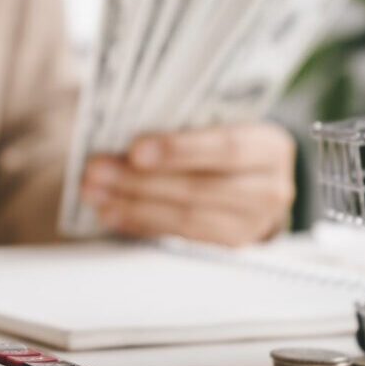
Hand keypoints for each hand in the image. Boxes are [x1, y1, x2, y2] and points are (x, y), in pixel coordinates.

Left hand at [80, 123, 295, 245]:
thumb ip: (185, 120)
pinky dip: (141, 224)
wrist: (256, 179)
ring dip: (133, 206)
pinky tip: (111, 213)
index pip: (225, 147)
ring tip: (94, 194)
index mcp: (269, 146)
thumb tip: (122, 119)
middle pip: (199, 188)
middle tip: (96, 171)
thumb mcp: (220, 123)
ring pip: (186, 218)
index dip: (179, 150)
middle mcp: (270, 188)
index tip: (135, 150)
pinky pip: (179, 237)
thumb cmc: (226, 141)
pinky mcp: (229, 247)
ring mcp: (252, 224)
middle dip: (140, 181)